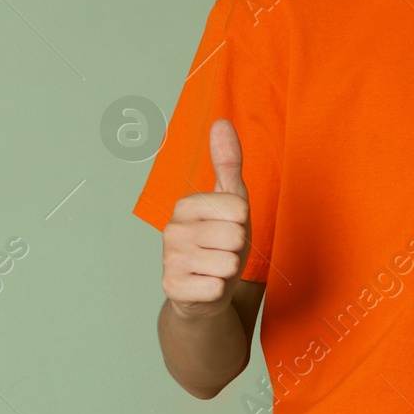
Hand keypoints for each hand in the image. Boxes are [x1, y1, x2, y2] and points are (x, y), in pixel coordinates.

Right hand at [161, 119, 252, 318]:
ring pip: (228, 262)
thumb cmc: (221, 244)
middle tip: (224, 253)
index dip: (243, 223)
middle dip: (238, 249)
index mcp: (186, 205)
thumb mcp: (232, 202)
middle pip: (235, 235)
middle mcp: (172, 229)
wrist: (205, 292)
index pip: (239, 207)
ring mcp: (169, 260)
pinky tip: (206, 286)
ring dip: (229, 270)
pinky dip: (218, 291)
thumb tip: (221, 122)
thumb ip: (228, 163)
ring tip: (216, 269)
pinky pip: (216, 287)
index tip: (229, 229)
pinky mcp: (172, 288)